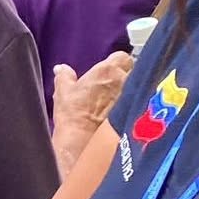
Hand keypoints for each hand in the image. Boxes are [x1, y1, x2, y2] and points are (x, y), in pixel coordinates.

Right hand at [51, 51, 133, 179]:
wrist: (82, 141)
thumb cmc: (73, 115)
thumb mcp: (63, 92)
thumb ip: (64, 76)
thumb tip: (61, 69)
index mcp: (107, 70)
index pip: (122, 56)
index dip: (116, 62)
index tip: (109, 68)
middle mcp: (124, 81)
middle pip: (133, 70)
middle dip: (126, 75)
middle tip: (113, 83)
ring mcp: (132, 97)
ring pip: (137, 87)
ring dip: (130, 91)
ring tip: (117, 99)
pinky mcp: (135, 113)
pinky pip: (137, 103)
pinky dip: (131, 105)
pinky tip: (120, 112)